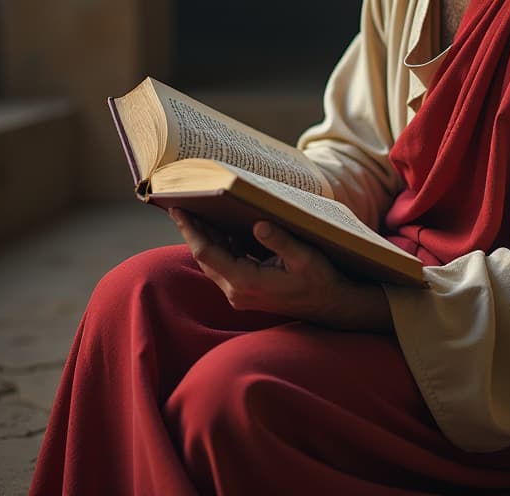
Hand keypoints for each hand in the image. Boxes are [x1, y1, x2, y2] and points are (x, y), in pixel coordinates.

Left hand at [169, 209, 393, 331]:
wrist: (331, 306)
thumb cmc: (320, 280)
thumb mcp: (305, 257)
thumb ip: (281, 241)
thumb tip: (259, 224)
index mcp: (246, 283)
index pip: (207, 253)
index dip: (191, 230)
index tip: (178, 209)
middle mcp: (236, 291)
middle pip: (205, 256)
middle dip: (192, 230)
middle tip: (179, 203)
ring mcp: (240, 293)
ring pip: (213, 261)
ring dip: (203, 236)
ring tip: (193, 210)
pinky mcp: (246, 290)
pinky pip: (224, 264)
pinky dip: (218, 244)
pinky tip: (218, 225)